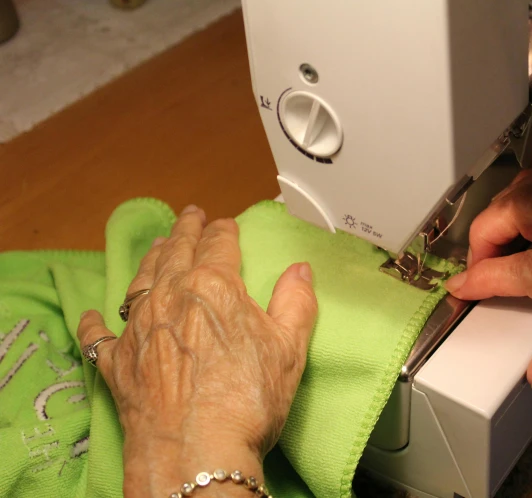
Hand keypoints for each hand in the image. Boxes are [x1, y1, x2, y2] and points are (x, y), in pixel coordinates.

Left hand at [77, 205, 317, 496]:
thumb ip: (295, 303)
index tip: (226, 223)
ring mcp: (138, 329)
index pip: (218, 244)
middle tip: (190, 216)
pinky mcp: (117, 363)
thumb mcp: (289, 349)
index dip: (224, 230)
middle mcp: (170, 296)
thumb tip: (300, 271)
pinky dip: (97, 322)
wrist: (195, 452)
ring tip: (158, 246)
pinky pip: (100, 335)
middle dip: (185, 230)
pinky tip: (95, 314)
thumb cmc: (246, 400)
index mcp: (214, 286)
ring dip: (151, 258)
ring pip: (140, 279)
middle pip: (176, 251)